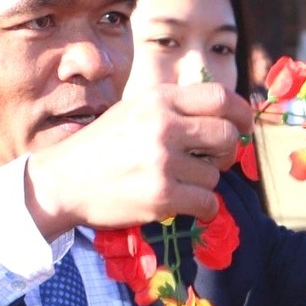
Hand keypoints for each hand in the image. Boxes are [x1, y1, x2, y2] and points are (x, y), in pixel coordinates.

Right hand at [23, 82, 253, 238]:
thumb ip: (174, 108)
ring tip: (175, 182)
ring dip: (203, 183)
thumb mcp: (135, 110)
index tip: (244, 126)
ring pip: (214, 174)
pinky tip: (184, 205)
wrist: (62, 182)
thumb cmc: (102, 147)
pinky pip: (207, 203)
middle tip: (212, 161)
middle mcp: (163, 125)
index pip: (220, 96)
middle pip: (227, 134)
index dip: (241, 112)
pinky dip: (202, 209)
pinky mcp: (162, 195)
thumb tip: (226, 115)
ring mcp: (163, 161)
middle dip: (227, 152)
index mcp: (158, 99)